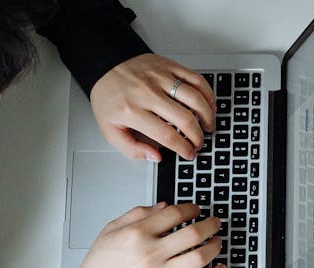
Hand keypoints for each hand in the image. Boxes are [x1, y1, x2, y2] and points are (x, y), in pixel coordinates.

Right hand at [69, 202, 225, 267]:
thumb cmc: (99, 267)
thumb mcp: (110, 231)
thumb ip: (137, 214)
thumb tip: (164, 206)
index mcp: (137, 234)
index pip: (174, 214)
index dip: (191, 209)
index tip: (197, 209)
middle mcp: (151, 253)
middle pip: (193, 234)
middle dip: (210, 225)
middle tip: (215, 222)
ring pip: (200, 257)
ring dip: (215, 247)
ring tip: (219, 241)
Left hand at [90, 54, 216, 161]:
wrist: (104, 64)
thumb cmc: (109, 96)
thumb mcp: (110, 129)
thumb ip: (131, 148)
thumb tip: (156, 157)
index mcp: (132, 110)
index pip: (167, 135)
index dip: (183, 148)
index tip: (189, 153)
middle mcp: (147, 93)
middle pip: (185, 119)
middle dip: (198, 137)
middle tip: (199, 143)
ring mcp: (160, 77)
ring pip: (195, 98)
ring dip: (207, 116)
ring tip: (207, 126)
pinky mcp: (168, 65)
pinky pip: (196, 79)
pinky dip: (207, 93)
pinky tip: (209, 104)